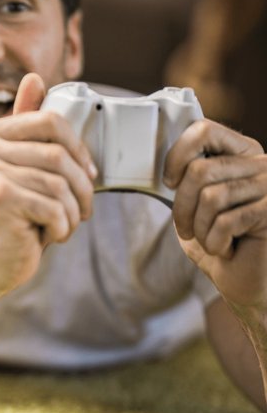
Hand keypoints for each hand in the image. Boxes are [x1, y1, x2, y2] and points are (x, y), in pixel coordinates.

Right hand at [0, 73, 96, 294]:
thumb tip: (34, 78)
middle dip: (81, 188)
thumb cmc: (20, 214)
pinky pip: (54, 207)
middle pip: (59, 155)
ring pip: (60, 184)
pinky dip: (62, 228)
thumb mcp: (29, 165)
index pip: (51, 121)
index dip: (79, 149)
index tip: (86, 175)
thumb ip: (29, 125)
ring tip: (62, 224)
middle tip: (81, 209)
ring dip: (73, 212)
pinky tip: (48, 236)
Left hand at [164, 119, 266, 308]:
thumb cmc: (220, 243)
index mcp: (240, 154)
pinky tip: (226, 249)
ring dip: (200, 228)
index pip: (204, 130)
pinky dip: (215, 241)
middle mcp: (261, 163)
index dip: (177, 155)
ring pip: (210, 197)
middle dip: (182, 208)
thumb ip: (184, 180)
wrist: (248, 282)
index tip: (169, 182)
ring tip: (211, 240)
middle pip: (199, 171)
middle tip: (187, 230)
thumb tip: (155, 162)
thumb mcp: (196, 206)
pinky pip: (227, 221)